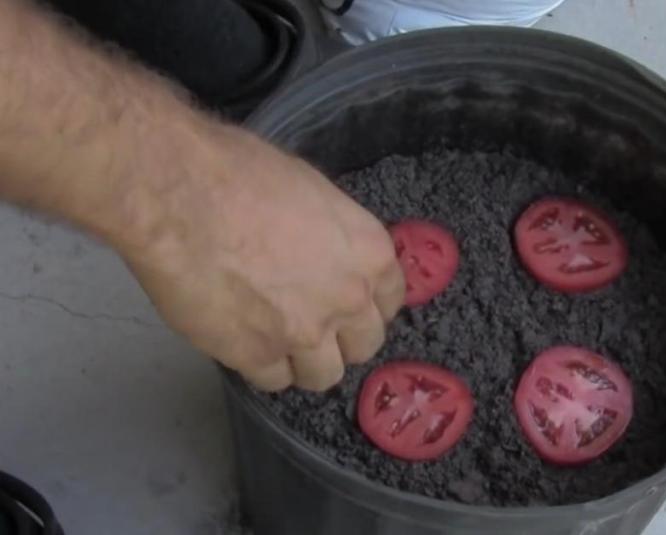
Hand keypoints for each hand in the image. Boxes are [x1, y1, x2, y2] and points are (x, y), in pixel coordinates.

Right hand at [119, 126, 403, 390]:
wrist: (178, 194)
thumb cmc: (239, 173)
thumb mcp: (312, 191)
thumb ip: (334, 236)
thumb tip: (328, 250)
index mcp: (369, 253)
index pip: (391, 301)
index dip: (368, 305)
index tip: (349, 306)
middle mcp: (348, 299)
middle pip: (364, 345)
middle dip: (342, 339)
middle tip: (313, 325)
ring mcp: (305, 333)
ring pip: (324, 375)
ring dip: (305, 362)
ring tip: (280, 342)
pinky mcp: (256, 355)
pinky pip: (273, 381)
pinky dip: (261, 367)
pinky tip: (246, 345)